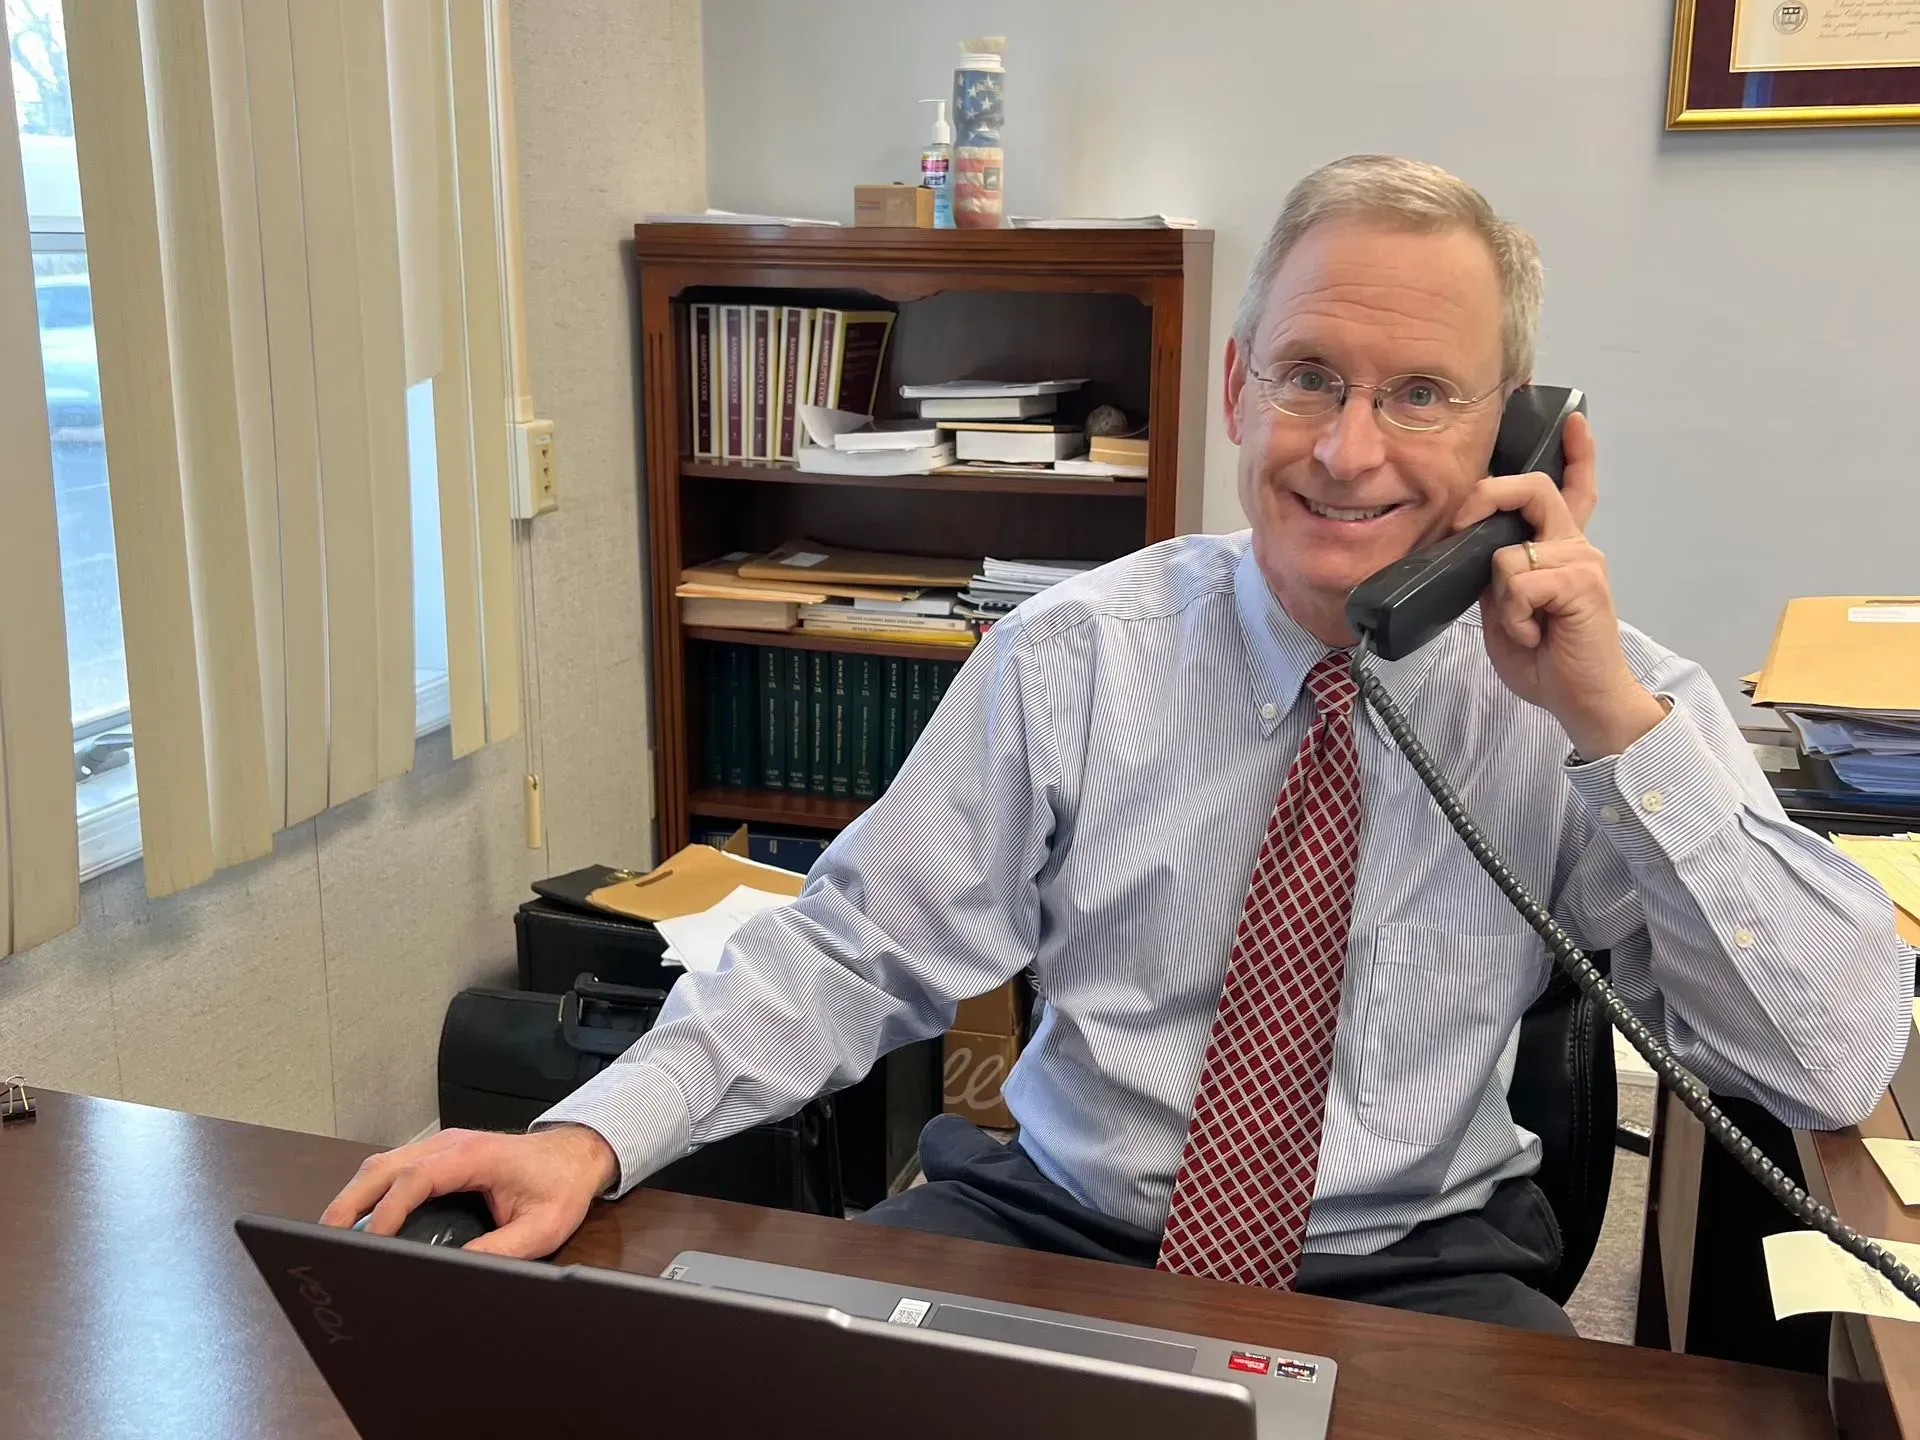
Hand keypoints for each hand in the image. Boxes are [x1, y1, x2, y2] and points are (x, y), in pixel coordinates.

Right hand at [319, 1123, 618, 1258]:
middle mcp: (450, 1144)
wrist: (576, 1154)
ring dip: (354, 1195)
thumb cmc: (560, 1187)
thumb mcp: (540, 1228)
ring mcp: (441, 1146)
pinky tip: (357, 1218)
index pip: (418, 1178)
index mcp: (474, 1156)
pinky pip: (394, 1168)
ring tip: (330, 1234)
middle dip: (351, 1201)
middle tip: (323, 1239)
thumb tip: (456, 1270)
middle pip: (385, 1165)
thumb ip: (500, 1250)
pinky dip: (369, 1190)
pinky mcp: (437, 1155)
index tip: (370, 1244)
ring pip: (383, 1164)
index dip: (389, 1210)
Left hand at [1449, 413, 1666, 758]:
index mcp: (1561, 551)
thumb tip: (1475, 546)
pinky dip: (1514, 614)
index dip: (1575, 453)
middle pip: (1533, 490)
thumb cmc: (1548, 658)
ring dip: (1502, 597)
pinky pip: (1519, 580)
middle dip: (1486, 495)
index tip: (1573, 421)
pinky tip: (1534, 634)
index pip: (1573, 490)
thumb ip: (1499, 573)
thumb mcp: (1507, 609)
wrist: (1581, 700)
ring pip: (1509, 551)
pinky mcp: (1582, 583)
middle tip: (1460, 522)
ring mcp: (1583, 561)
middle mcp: (1577, 547)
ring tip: (1524, 626)